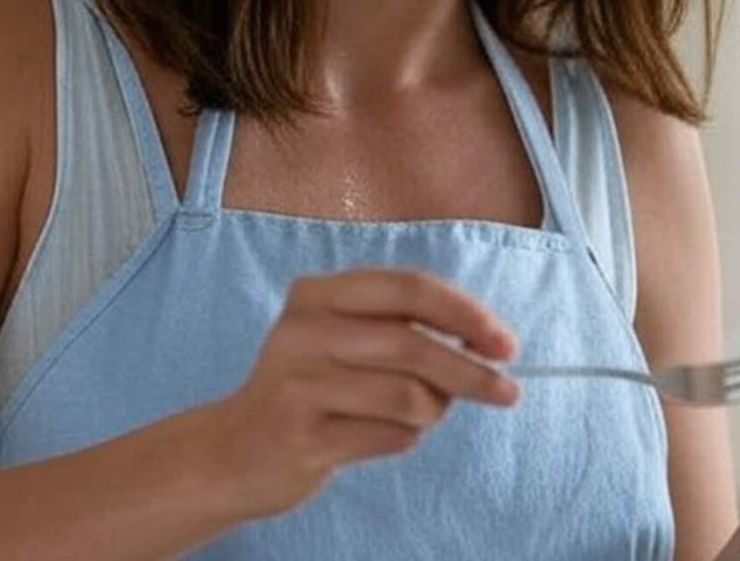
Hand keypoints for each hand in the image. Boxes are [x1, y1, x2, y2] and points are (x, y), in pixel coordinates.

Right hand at [195, 269, 518, 518]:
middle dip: (471, 372)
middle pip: (414, 344)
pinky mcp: (303, 434)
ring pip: (408, 395)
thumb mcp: (342, 340)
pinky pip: (390, 435)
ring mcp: (299, 383)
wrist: (232, 451)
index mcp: (317, 293)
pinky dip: (405, 438)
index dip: (466, 313)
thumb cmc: (309, 389)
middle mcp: (303, 330)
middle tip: (506, 391)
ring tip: (419, 417)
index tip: (504, 342)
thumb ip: (402, 330)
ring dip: (432, 412)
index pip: (410, 288)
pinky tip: (383, 436)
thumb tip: (487, 344)